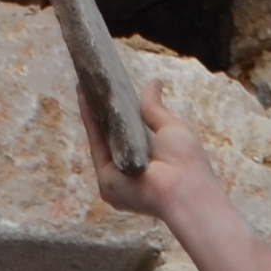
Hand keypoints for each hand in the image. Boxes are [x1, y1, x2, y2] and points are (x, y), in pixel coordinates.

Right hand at [83, 79, 226, 231]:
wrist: (184, 189)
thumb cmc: (186, 161)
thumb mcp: (169, 128)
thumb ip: (154, 108)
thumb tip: (154, 82)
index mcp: (148, 163)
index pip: (129, 134)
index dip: (119, 111)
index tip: (110, 89)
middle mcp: (129, 173)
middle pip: (111, 136)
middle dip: (101, 109)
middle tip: (93, 83)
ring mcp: (117, 179)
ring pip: (101, 139)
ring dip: (91, 111)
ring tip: (84, 84)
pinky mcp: (106, 180)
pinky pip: (96, 146)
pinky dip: (90, 120)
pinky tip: (85, 98)